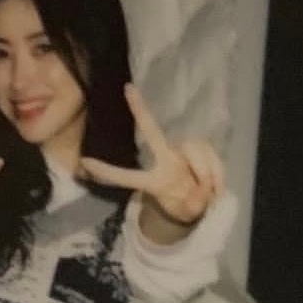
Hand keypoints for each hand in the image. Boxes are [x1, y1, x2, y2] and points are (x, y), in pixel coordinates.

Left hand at [79, 83, 223, 231]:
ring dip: (206, 172)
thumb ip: (193, 203)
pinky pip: (211, 153)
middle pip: (151, 131)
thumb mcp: (188, 212)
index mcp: (153, 181)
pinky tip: (217, 187)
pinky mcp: (201, 148)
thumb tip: (203, 190)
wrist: (204, 204)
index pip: (127, 176)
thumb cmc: (187, 206)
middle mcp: (164, 159)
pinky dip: (218, 172)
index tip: (84, 162)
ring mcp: (182, 151)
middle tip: (128, 90)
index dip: (107, 171)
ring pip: (194, 149)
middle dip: (140, 110)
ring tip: (210, 193)